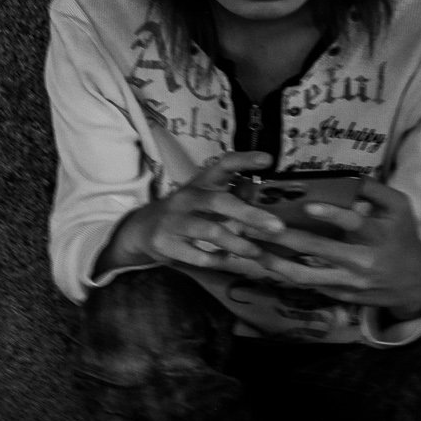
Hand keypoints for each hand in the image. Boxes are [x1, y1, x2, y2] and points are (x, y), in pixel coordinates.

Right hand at [120, 151, 283, 279]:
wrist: (142, 229)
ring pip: (210, 231)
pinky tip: (226, 260)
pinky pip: (196, 255)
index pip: (223, 165)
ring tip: (256, 253)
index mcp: (201, 183)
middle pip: (219, 202)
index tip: (268, 159)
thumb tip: (263, 191)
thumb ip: (235, 194)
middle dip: (250, 215)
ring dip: (238, 244)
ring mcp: (174, 221)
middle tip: (278, 227)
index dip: (244, 160)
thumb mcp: (207, 197)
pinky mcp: (166, 243)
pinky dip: (215, 260)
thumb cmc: (186, 211)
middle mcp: (187, 198)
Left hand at [247, 180, 420, 317]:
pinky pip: (306, 285)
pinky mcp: (338, 295)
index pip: (355, 224)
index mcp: (378, 236)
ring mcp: (348, 282)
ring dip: (273, 261)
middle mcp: (362, 261)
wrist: (415, 281)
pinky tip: (262, 260)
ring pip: (304, 275)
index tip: (308, 206)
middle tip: (250, 223)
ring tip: (248, 246)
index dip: (333, 216)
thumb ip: (375, 190)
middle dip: (281, 237)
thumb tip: (346, 174)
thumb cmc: (401, 237)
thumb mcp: (399, 209)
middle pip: (317, 250)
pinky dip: (283, 273)